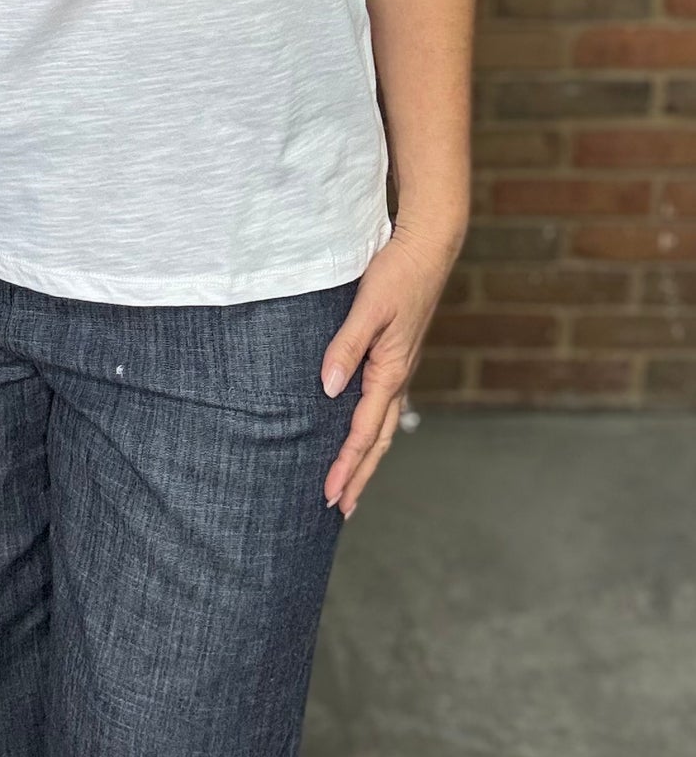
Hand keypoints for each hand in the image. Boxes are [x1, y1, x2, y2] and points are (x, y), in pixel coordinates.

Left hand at [320, 217, 462, 517]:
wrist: (428, 247)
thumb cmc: (398, 273)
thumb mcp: (368, 307)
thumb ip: (346, 345)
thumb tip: (328, 387)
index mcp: (391, 371)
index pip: (364, 431)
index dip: (345, 465)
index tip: (329, 495)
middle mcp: (398, 376)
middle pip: (379, 440)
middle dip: (359, 475)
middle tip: (339, 509)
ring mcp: (400, 368)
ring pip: (385, 425)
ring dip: (367, 457)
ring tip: (350, 482)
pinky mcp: (397, 356)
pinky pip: (384, 404)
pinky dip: (372, 428)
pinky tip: (359, 430)